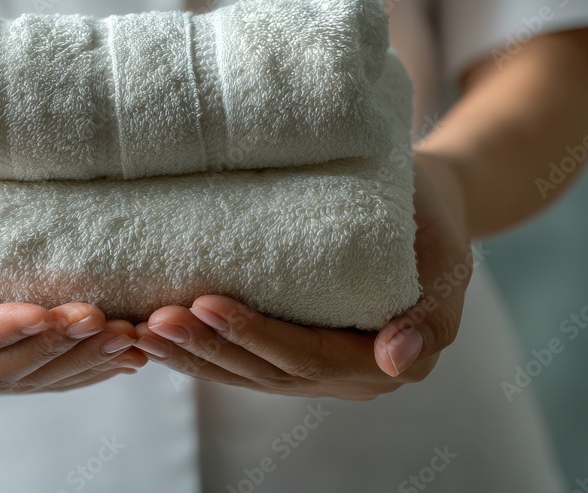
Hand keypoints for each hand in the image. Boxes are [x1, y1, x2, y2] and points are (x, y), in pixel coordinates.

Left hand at [132, 154, 471, 398]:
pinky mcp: (288, 354)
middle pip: (265, 371)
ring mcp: (314, 372)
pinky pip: (240, 363)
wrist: (420, 209)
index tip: (205, 304)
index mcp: (383, 361)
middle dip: (206, 348)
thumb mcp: (448, 264)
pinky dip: (197, 352)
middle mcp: (346, 377)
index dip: (254, 336)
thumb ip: (429, 316)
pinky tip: (154, 338)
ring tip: (140, 331)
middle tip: (153, 320)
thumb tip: (398, 359)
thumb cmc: (430, 225)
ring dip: (190, 356)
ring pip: (244, 374)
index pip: (307, 356)